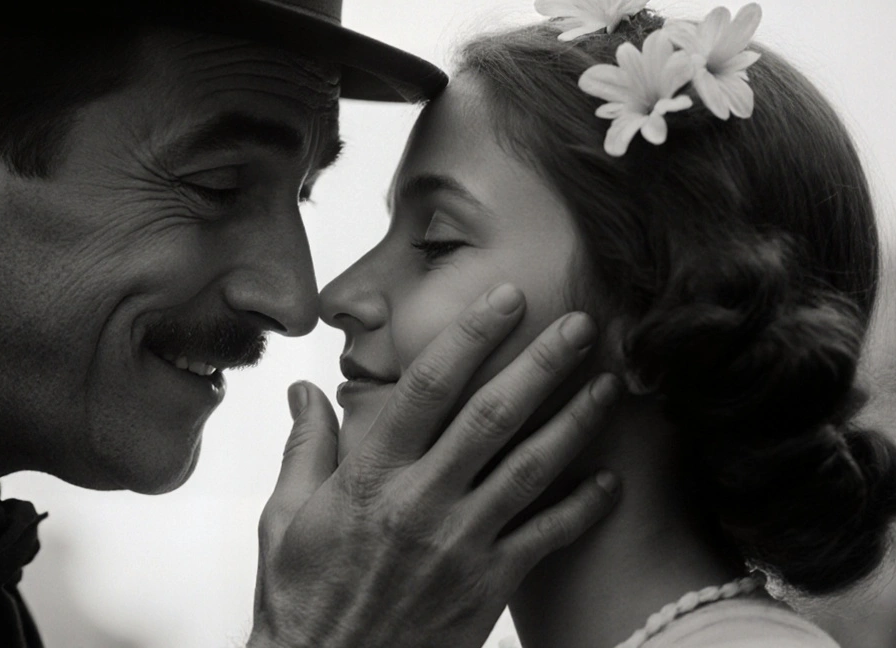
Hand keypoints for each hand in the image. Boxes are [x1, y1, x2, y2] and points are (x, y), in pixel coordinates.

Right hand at [249, 284, 620, 647]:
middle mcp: (420, 503)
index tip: (504, 298)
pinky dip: (583, 507)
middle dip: (541, 363)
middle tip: (579, 322)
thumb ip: (306, 448)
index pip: (426, 388)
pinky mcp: (488, 586)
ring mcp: (460, 545)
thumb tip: (305, 390)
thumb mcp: (285, 518)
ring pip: (531, 469)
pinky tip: (610, 479)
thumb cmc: (301, 597)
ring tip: (609, 384)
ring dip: (575, 422)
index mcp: (370, 477)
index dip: (470, 335)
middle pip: (492, 416)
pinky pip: (547, 537)